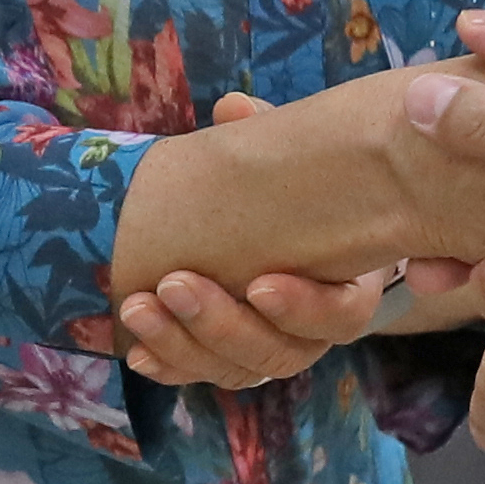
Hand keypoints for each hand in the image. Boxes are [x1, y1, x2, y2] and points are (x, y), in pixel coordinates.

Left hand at [110, 97, 484, 384]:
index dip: (304, 308)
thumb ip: (272, 135)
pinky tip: (136, 351)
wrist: (297, 219)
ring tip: (137, 308)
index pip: (342, 316)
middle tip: (174, 284)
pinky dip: (170, 365)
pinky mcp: (230, 358)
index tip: (258, 284)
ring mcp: (270, 349)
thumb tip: (233, 109)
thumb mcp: (300, 159)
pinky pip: (203, 374)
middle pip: (279, 353)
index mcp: (348, 285)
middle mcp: (313, 330)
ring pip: (236, 369)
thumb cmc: (304, 188)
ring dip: (183, 345)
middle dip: (220, 324)